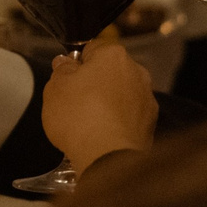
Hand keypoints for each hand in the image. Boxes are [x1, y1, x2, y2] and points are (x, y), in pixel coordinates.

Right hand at [37, 34, 155, 168]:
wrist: (107, 157)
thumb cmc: (80, 118)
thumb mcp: (55, 87)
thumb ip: (61, 70)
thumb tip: (66, 63)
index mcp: (113, 56)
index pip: (92, 48)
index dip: (76, 63)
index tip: (66, 78)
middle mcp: (136, 73)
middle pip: (109, 72)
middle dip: (94, 83)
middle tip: (74, 102)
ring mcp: (146, 99)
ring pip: (121, 94)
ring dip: (107, 103)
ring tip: (88, 123)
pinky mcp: (150, 124)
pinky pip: (129, 116)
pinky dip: (118, 122)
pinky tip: (102, 134)